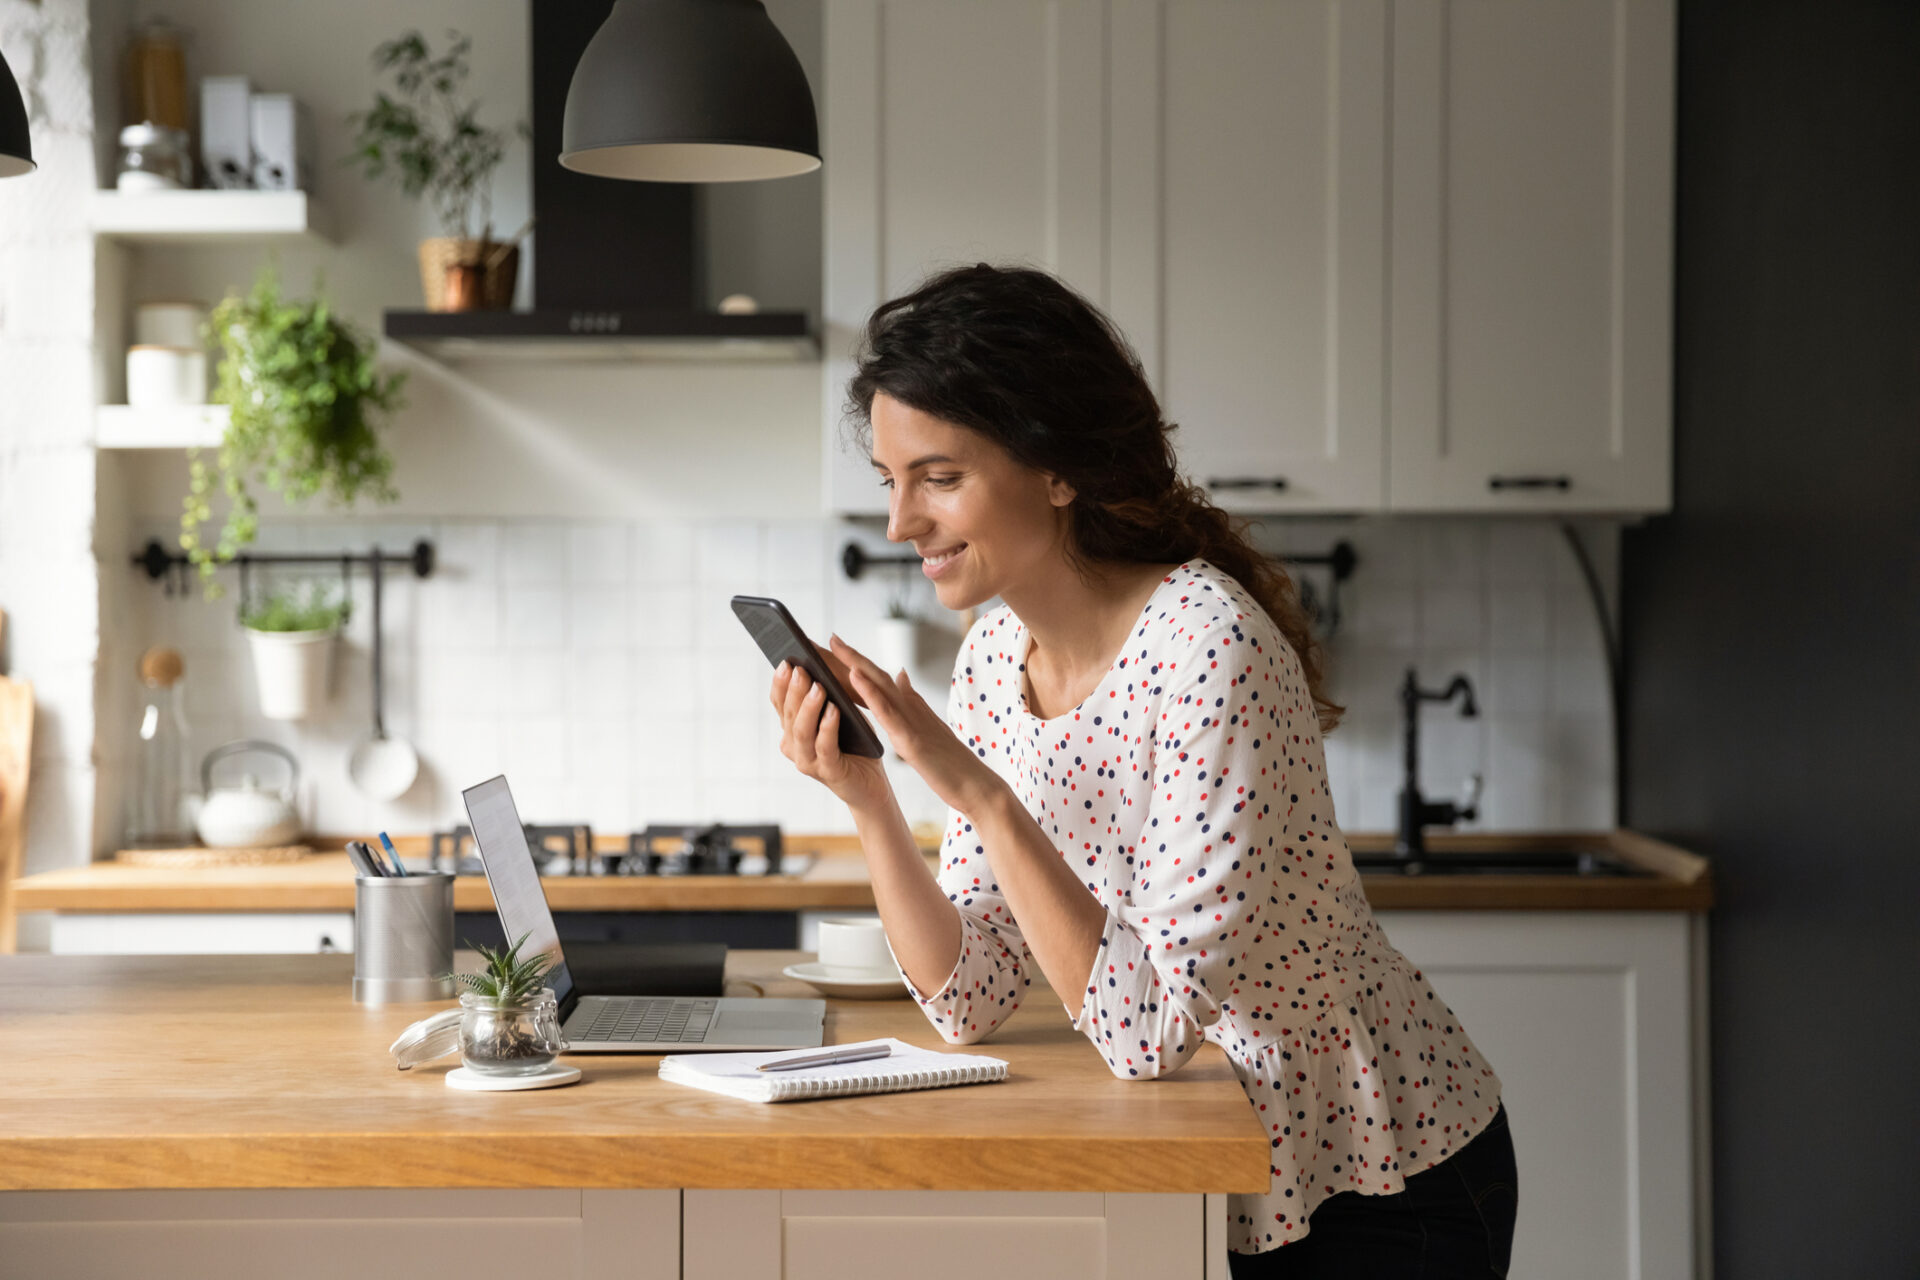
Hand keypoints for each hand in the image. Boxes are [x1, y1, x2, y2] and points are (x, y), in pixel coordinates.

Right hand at [771, 656, 888, 809]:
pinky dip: (828, 727)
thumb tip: (818, 662)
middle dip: (795, 690)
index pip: (779, 703)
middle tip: (802, 669)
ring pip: (802, 730)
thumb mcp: (839, 713)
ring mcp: (808, 761)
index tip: (786, 661)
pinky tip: (834, 710)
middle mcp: (794, 746)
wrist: (871, 784)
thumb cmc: (855, 745)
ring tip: (819, 686)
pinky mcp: (828, 771)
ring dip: (809, 706)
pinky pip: (824, 746)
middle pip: (789, 714)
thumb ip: (826, 694)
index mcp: (792, 730)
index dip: (780, 683)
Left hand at [830, 633, 1008, 818]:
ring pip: (880, 685)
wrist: (974, 785)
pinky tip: (854, 676)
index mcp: (910, 706)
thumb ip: (911, 699)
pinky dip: (870, 691)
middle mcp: (910, 706)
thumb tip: (900, 674)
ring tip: (833, 645)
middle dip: (847, 656)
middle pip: (874, 674)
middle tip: (822, 637)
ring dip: (855, 663)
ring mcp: (912, 720)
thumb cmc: (950, 760)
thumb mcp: (926, 726)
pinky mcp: (912, 739)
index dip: (853, 662)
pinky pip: (887, 712)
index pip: (876, 679)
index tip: (831, 646)